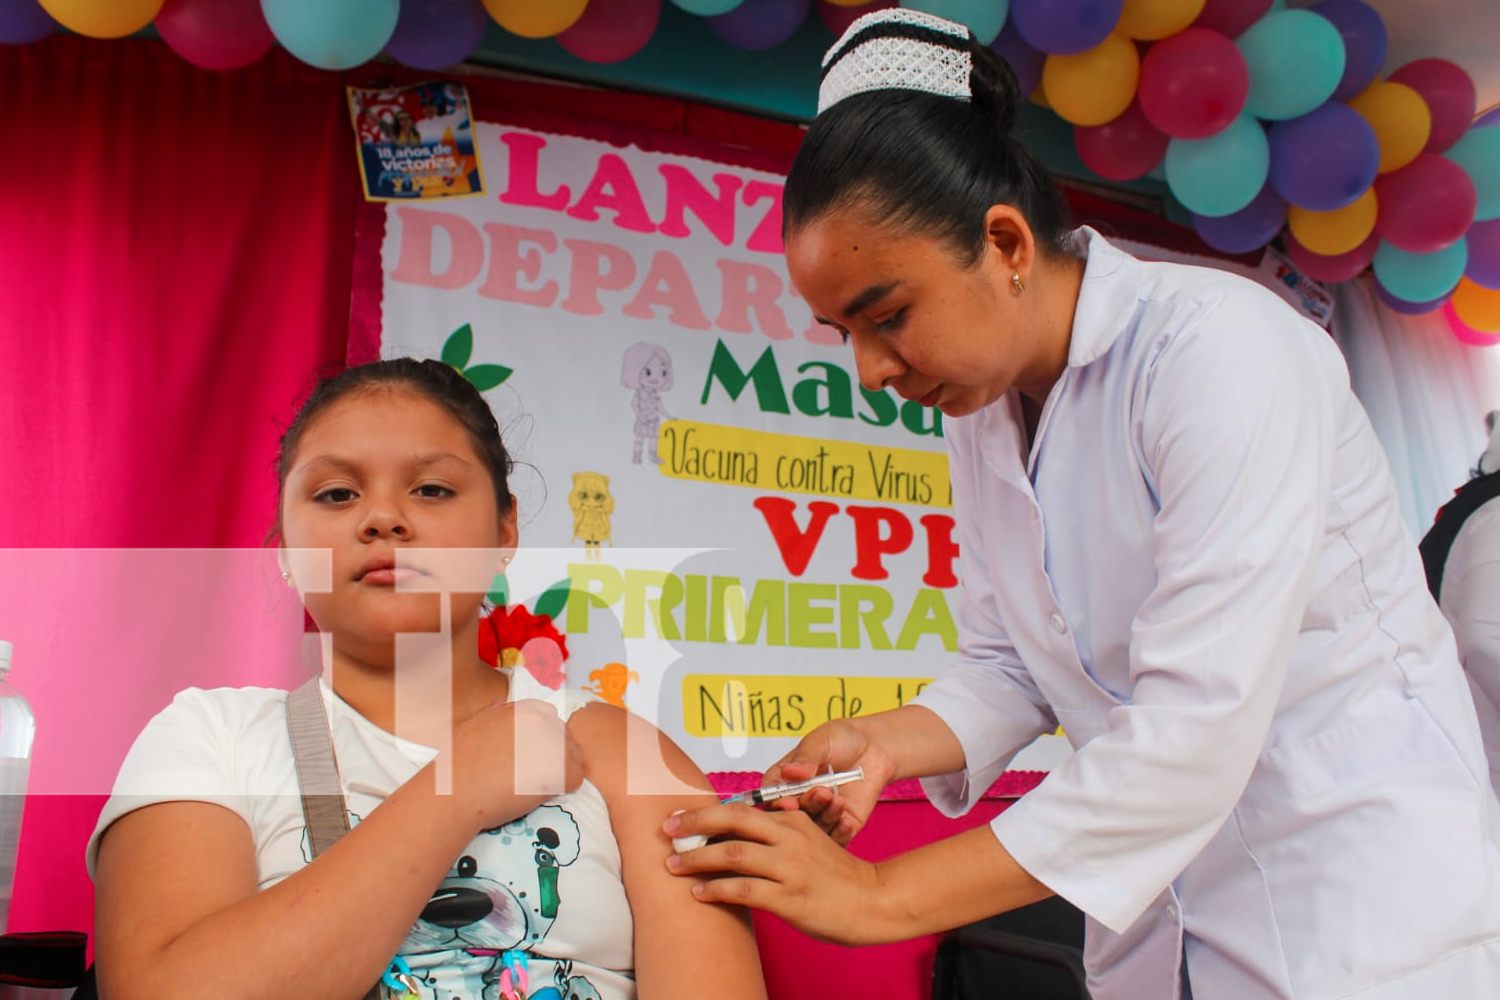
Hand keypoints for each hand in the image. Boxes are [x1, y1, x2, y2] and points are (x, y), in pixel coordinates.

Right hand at [441, 698, 583, 830]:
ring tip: (531, 786)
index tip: (525, 760)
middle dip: (553, 759)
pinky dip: (563, 790)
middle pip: (566, 740)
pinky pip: (576, 779)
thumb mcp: (474, 724)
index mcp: (526, 708)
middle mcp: (544, 719)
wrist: (454, 792)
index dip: (541, 745)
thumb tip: (501, 702)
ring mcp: (554, 743)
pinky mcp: (559, 770)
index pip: (552, 723)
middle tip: (527, 777)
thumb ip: (493, 713)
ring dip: (559, 774)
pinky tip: (539, 795)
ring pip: (574, 759)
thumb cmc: (458, 765)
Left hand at [663, 804, 886, 945]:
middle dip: (694, 822)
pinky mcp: (790, 898)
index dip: (706, 812)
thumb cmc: (836, 874)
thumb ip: (778, 832)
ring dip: (698, 858)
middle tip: (666, 829)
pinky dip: (717, 889)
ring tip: (673, 865)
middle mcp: (789, 838)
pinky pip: (745, 890)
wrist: (872, 900)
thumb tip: (737, 830)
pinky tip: (699, 893)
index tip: (679, 816)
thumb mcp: (810, 839)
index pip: (741, 809)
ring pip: (733, 854)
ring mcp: (790, 868)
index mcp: (792, 820)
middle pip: (733, 820)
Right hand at [761, 720, 895, 844]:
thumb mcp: (821, 740)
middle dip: (806, 807)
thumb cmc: (842, 739)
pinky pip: (836, 839)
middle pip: (792, 816)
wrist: (875, 746)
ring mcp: (820, 814)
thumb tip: (790, 772)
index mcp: (786, 779)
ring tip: (838, 799)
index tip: (788, 801)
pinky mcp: (842, 825)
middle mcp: (800, 800)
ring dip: (825, 816)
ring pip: (814, 829)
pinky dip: (840, 833)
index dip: (777, 802)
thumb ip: (806, 757)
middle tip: (821, 793)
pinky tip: (846, 819)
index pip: (771, 796)